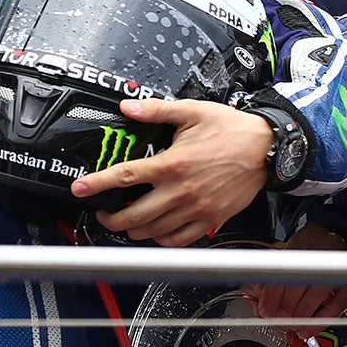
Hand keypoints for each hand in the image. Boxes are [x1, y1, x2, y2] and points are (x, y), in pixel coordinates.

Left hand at [75, 98, 272, 246]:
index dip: (97, 184)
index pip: (126, 176)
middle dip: (111, 218)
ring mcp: (196, 208)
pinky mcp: (210, 220)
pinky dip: (161, 239)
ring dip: (134, 230)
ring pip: (153, 231)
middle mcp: (182, 190)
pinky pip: (178, 240)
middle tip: (104, 214)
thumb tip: (129, 106)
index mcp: (173, 163)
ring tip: (128, 222)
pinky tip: (156, 230)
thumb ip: (157, 110)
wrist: (267, 148)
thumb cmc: (232, 130)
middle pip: (134, 215)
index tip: (80, 189)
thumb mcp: (192, 111)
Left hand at [252, 223, 346, 326]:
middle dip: (286, 305)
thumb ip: (276, 276)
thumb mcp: (291, 255)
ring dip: (301, 314)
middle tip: (278, 319)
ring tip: (290, 325)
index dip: (273, 291)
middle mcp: (323, 251)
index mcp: (303, 241)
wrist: (342, 243)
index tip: (266, 309)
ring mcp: (340, 268)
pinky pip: (336, 306)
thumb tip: (261, 301)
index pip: (285, 267)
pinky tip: (307, 329)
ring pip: (318, 292)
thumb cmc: (312, 252)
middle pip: (301, 279)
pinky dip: (319, 321)